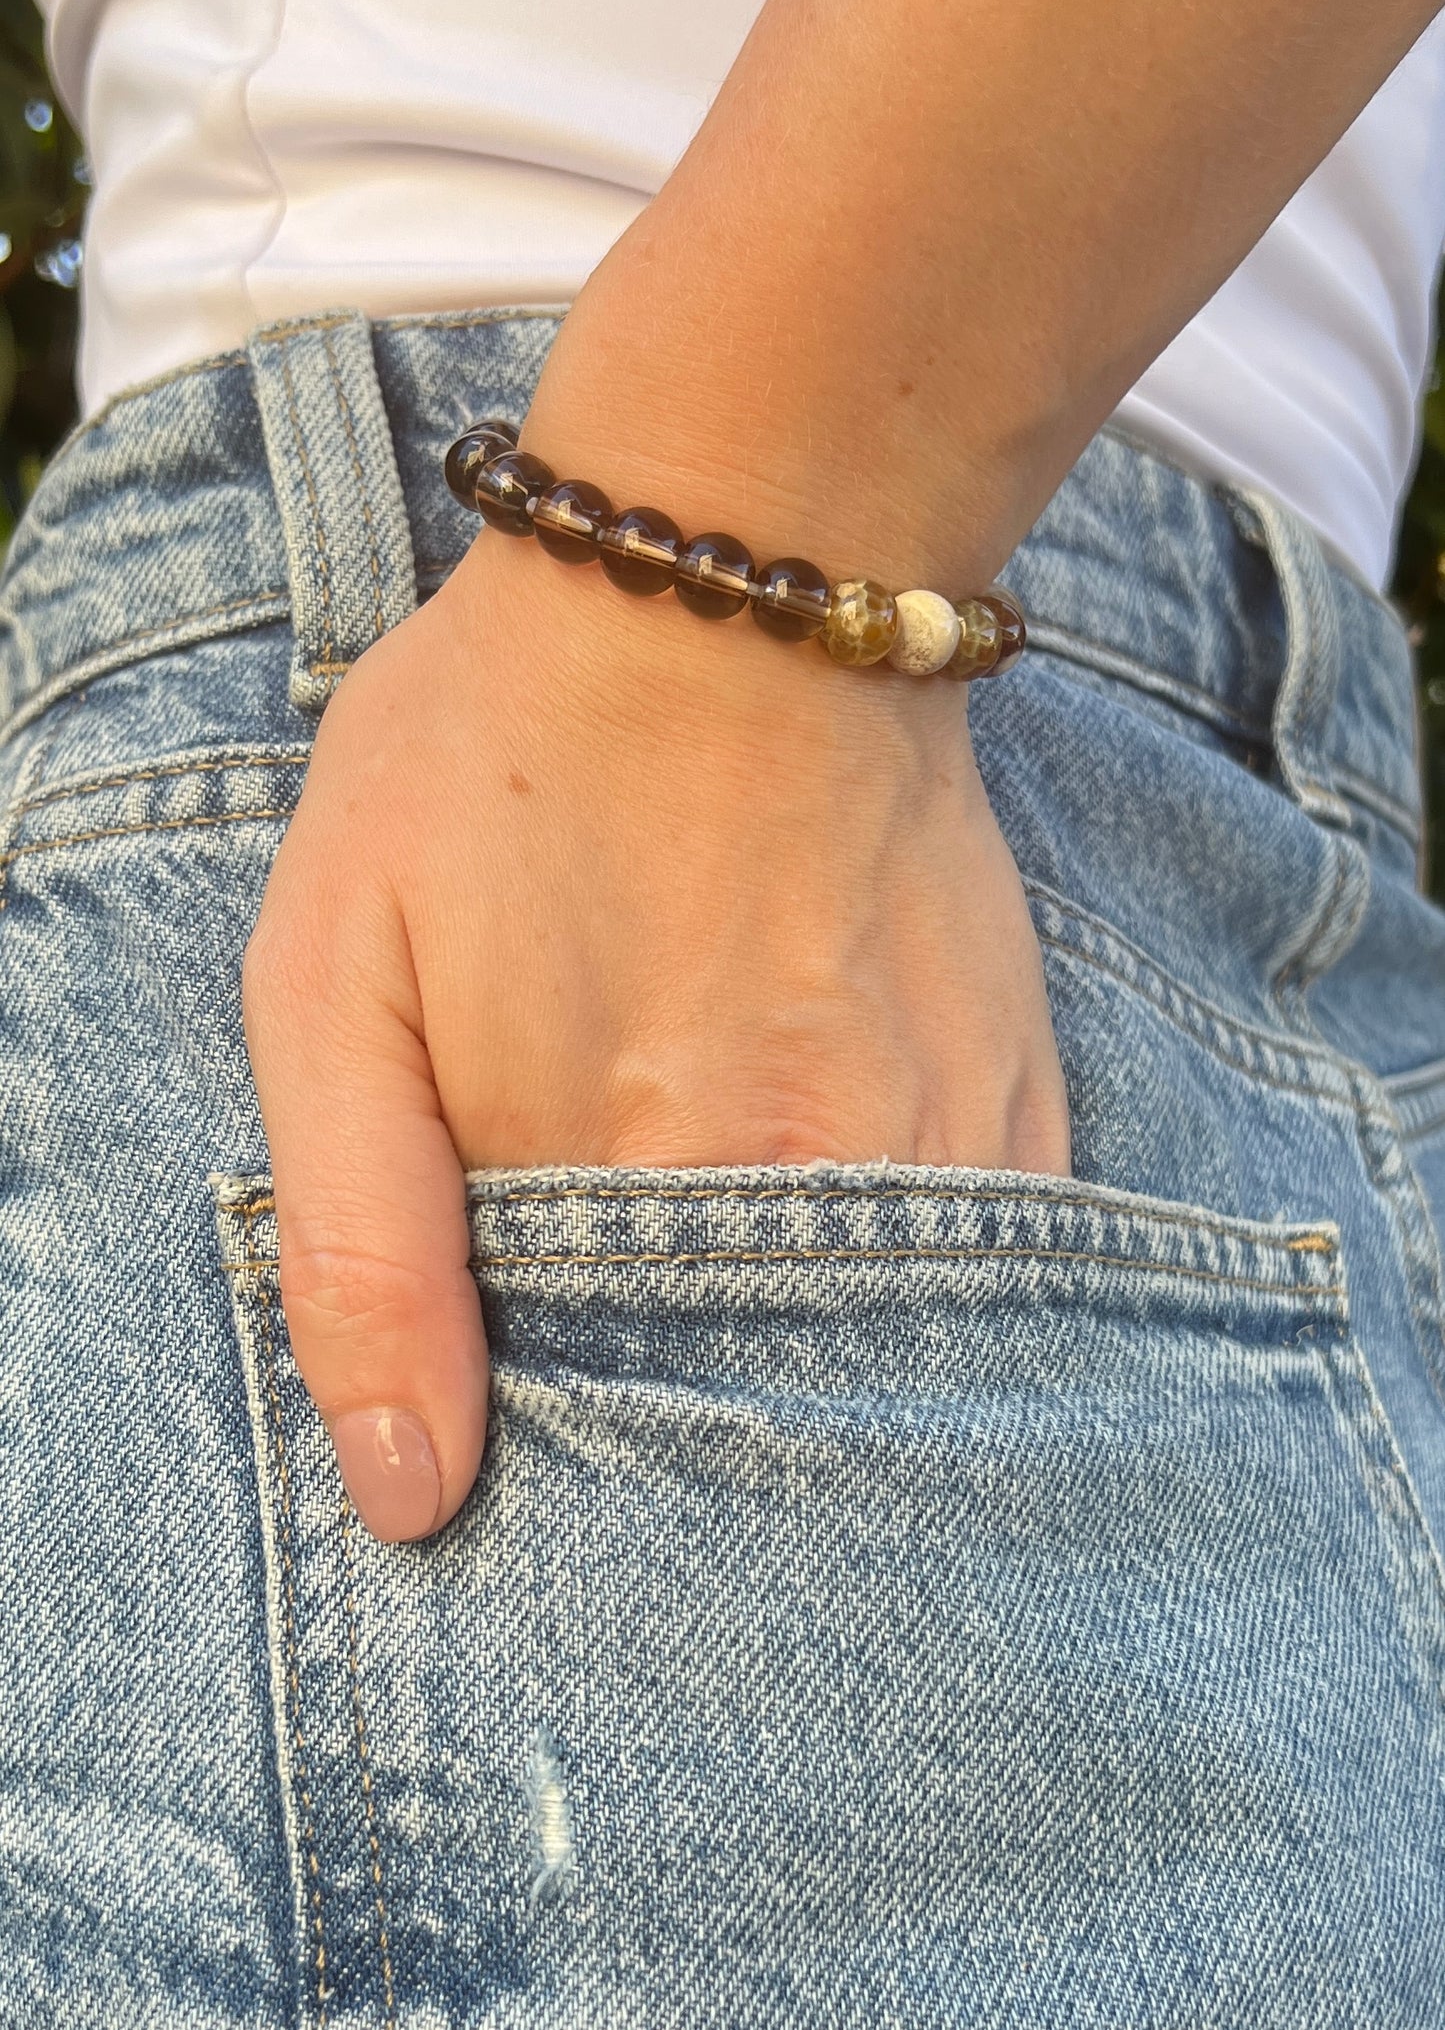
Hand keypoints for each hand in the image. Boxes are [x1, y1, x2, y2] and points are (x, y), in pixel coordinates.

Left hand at [242, 529, 1069, 1540]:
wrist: (733, 574)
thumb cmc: (500, 755)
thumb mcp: (333, 971)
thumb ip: (359, 1247)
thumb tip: (408, 1498)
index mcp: (629, 1178)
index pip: (596, 1437)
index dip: (545, 1437)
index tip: (515, 1391)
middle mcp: (818, 1188)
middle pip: (750, 1414)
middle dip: (674, 1411)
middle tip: (607, 1284)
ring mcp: (947, 1141)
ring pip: (868, 1356)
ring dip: (785, 1348)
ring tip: (708, 1227)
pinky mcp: (1020, 1092)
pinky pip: (974, 1272)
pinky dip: (898, 1292)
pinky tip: (820, 1204)